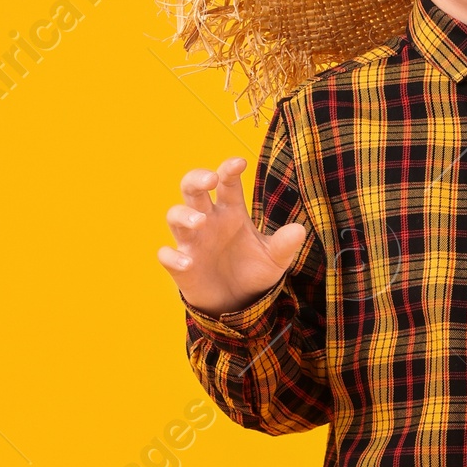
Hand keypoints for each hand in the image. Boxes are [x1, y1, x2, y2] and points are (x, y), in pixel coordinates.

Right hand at [158, 157, 305, 314]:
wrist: (238, 304)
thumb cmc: (253, 271)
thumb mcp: (274, 259)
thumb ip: (284, 244)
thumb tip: (299, 230)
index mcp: (231, 212)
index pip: (227, 184)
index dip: (229, 170)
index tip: (239, 163)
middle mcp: (208, 220)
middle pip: (192, 189)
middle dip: (197, 179)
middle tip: (210, 179)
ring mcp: (192, 241)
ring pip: (175, 216)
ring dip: (184, 215)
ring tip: (200, 221)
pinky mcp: (181, 264)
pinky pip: (167, 255)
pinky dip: (173, 256)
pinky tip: (188, 262)